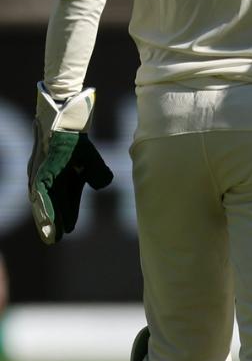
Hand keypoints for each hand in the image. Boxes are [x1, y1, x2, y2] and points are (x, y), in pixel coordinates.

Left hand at [28, 83, 112, 243]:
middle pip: (50, 204)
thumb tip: (103, 185)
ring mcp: (42, 175)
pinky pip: (41, 194)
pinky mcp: (40, 171)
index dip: (68, 215)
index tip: (69, 231)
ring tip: (49, 235)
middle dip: (53, 222)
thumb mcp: (90, 159)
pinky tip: (46, 217)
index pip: (65, 201)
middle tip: (54, 240)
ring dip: (46, 219)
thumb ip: (98, 173)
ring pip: (43, 202)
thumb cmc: (76, 138)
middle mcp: (49, 179)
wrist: (67, 120)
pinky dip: (44, 207)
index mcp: (62, 178)